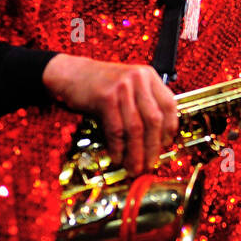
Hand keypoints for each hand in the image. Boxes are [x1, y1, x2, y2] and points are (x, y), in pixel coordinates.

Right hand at [41, 53, 177, 174]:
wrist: (70, 73)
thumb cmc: (100, 84)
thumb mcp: (128, 87)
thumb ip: (143, 105)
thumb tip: (156, 140)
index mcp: (148, 76)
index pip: (169, 105)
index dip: (170, 128)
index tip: (166, 144)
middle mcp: (138, 79)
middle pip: (154, 119)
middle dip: (153, 146)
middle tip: (150, 163)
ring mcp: (122, 87)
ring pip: (136, 128)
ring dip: (136, 152)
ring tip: (134, 167)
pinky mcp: (105, 97)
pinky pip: (116, 129)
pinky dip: (118, 147)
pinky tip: (118, 157)